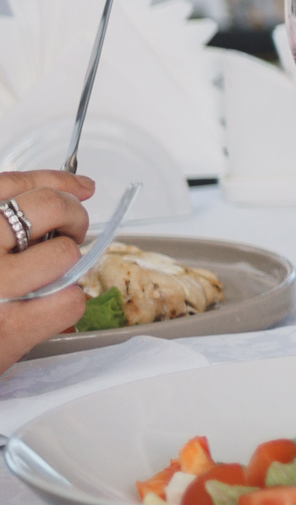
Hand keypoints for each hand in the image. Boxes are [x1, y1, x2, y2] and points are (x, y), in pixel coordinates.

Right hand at [0, 171, 93, 360]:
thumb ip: (0, 225)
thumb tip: (67, 192)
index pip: (12, 184)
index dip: (55, 179)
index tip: (78, 185)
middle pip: (48, 206)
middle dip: (72, 216)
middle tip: (72, 231)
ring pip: (64, 252)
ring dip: (67, 262)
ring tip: (51, 276)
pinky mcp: (12, 324)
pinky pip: (69, 297)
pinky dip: (67, 302)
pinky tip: (47, 307)